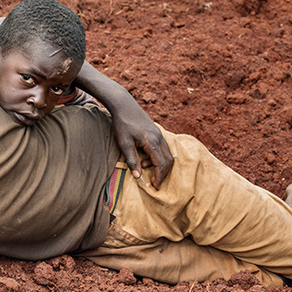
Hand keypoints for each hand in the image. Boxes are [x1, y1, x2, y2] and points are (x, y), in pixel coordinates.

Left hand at [71, 62, 172, 187]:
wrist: (123, 104)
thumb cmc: (122, 123)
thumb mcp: (124, 143)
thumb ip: (132, 160)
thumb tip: (138, 176)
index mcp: (152, 141)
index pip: (161, 163)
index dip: (159, 177)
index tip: (154, 187)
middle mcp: (159, 137)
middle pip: (168, 160)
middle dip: (163, 173)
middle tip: (155, 182)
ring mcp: (159, 133)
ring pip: (167, 153)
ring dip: (160, 164)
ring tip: (144, 166)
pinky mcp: (156, 131)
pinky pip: (163, 147)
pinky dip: (158, 156)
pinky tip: (145, 158)